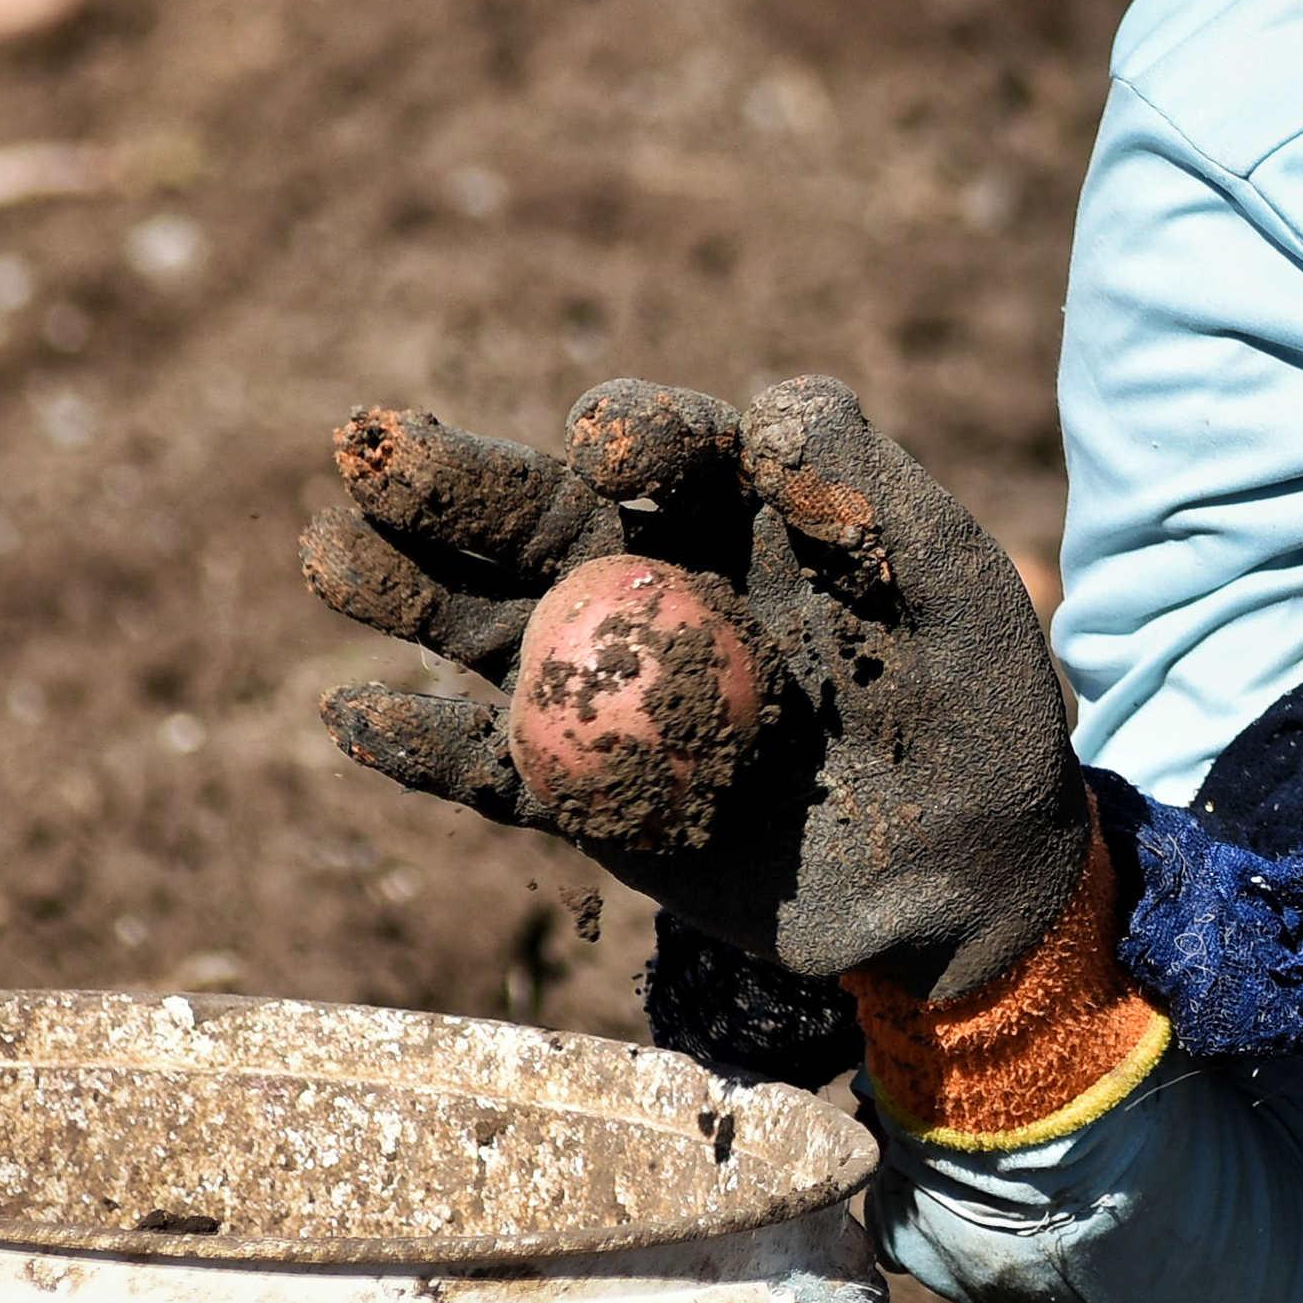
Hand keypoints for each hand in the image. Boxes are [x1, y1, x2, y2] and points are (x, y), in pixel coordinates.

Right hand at [304, 377, 1088, 1003]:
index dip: (634, 430)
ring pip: (488, 628)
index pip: (668, 448)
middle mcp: (650, 582)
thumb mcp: (954, 590)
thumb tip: (776, 421)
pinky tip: (357, 715)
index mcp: (736, 510)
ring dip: (407, 593)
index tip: (609, 445)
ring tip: (328, 554)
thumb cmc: (973, 713)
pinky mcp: (586, 795)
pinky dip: (425, 748)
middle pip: (540, 520)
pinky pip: (493, 768)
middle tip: (372, 448)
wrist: (962, 882)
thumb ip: (871, 492)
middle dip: (459, 485)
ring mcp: (607, 690)